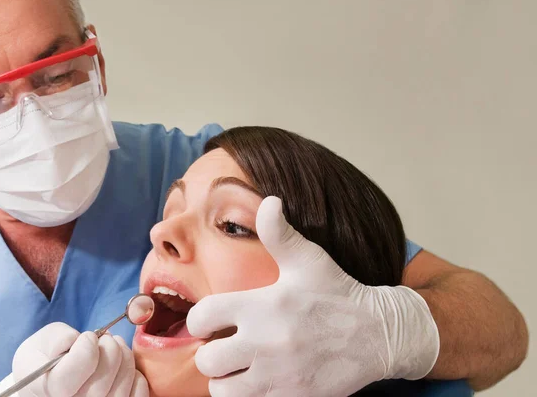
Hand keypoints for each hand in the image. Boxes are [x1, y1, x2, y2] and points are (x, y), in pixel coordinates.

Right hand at [11, 323, 148, 396]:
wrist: (51, 378)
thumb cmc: (48, 357)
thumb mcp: (43, 341)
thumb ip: (58, 338)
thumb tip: (81, 341)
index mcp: (47, 389)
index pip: (67, 379)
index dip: (85, 351)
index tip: (89, 337)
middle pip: (99, 386)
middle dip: (110, 351)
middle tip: (107, 339)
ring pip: (119, 392)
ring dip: (125, 361)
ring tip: (115, 348)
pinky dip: (136, 378)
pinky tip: (123, 367)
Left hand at [187, 197, 438, 396]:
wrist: (378, 333)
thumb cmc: (338, 292)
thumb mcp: (309, 259)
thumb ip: (280, 233)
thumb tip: (268, 200)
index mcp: (261, 306)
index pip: (202, 317)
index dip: (199, 319)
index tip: (210, 320)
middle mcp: (264, 343)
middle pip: (207, 359)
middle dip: (210, 352)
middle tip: (224, 345)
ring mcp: (278, 376)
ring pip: (222, 389)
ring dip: (224, 378)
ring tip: (236, 366)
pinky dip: (246, 395)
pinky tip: (256, 380)